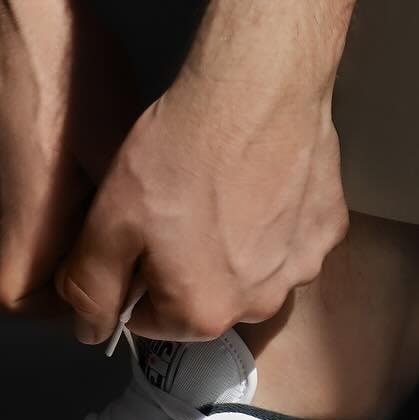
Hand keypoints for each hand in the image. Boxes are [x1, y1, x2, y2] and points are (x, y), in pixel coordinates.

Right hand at [0, 7, 137, 316]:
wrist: (33, 12)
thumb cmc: (73, 78)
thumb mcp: (118, 156)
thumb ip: (122, 222)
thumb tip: (138, 268)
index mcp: (30, 220)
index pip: (20, 299)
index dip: (63, 312)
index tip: (113, 299)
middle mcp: (14, 205)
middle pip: (38, 273)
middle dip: (86, 279)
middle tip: (142, 264)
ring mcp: (17, 176)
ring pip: (50, 235)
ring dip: (91, 240)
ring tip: (145, 220)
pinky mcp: (28, 150)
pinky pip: (56, 200)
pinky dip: (90, 205)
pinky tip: (133, 178)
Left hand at [55, 68, 348, 342]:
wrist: (258, 88)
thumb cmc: (180, 151)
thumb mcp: (109, 222)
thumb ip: (91, 288)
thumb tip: (89, 331)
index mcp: (202, 313)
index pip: (150, 319)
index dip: (134, 276)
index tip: (137, 232)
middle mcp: (260, 304)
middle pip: (208, 297)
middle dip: (187, 264)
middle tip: (178, 204)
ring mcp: (303, 266)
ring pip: (254, 269)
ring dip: (236, 243)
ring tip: (220, 187)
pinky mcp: (329, 227)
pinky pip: (291, 237)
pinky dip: (275, 217)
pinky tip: (259, 177)